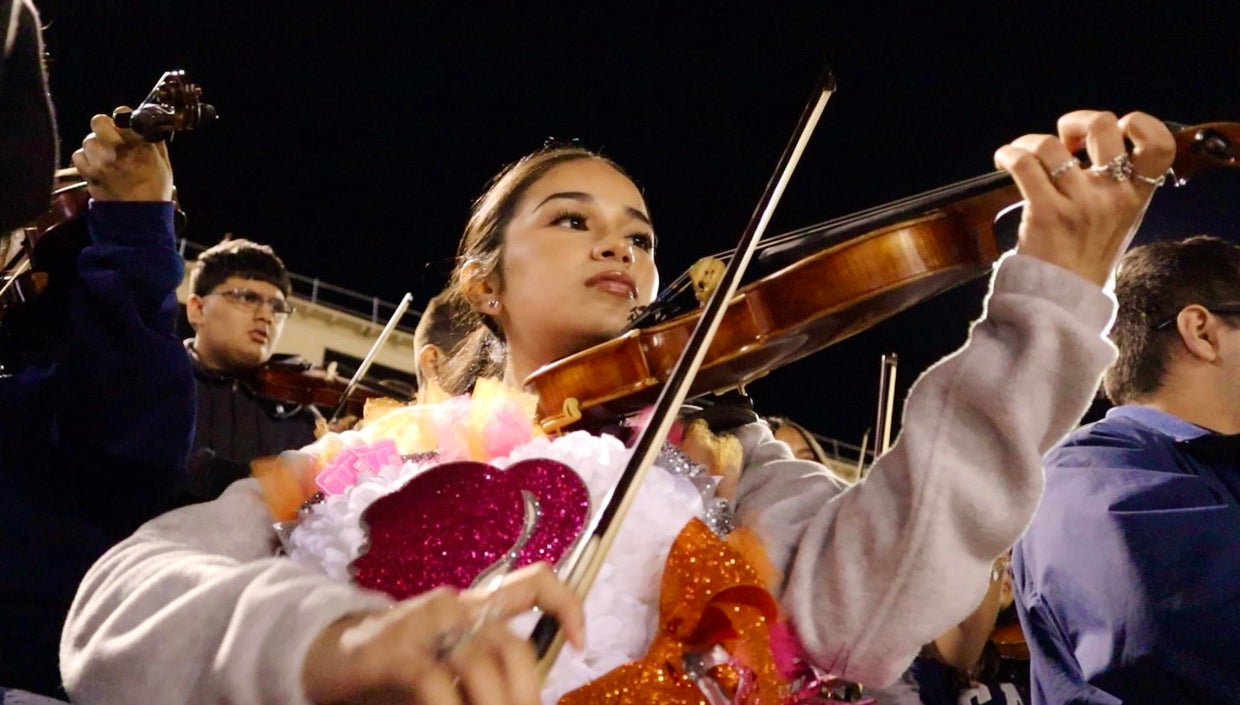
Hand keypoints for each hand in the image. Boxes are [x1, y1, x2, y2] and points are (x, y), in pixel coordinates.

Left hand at [71, 107, 173, 201]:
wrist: (139, 219)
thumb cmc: (155, 191)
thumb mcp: (164, 164)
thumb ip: (154, 143)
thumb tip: (145, 126)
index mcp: (140, 146)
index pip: (123, 114)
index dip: (123, 117)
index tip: (125, 124)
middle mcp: (118, 151)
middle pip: (98, 121)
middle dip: (104, 126)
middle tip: (111, 136)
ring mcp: (101, 163)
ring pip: (88, 140)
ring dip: (96, 145)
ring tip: (106, 156)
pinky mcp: (89, 174)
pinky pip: (78, 155)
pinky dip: (86, 159)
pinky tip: (97, 166)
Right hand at [303, 563, 583, 704]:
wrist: (327, 658)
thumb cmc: (398, 668)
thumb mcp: (452, 666)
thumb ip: (487, 671)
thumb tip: (528, 695)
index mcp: (474, 606)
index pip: (533, 582)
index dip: (567, 606)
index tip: (581, 645)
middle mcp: (454, 606)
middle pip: (514, 649)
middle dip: (525, 697)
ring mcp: (422, 624)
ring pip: (481, 666)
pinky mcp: (391, 651)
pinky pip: (435, 683)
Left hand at [994, 110, 1174, 285]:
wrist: (1062, 301)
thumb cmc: (1084, 258)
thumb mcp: (1117, 220)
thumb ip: (1115, 185)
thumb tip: (1086, 143)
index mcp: (1136, 197)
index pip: (1159, 146)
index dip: (1139, 123)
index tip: (1115, 129)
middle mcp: (1113, 197)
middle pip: (1104, 127)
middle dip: (1078, 120)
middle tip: (1064, 139)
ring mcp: (1080, 204)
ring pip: (1051, 145)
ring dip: (1030, 142)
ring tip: (1022, 153)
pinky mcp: (1046, 213)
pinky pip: (1025, 164)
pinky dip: (1010, 154)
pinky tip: (1005, 159)